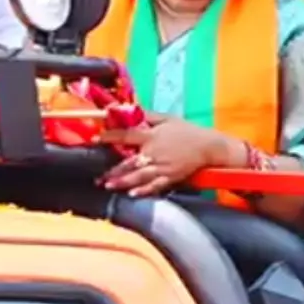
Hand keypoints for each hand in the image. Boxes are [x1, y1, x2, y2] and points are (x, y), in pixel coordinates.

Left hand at [98, 118, 236, 196]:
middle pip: (130, 162)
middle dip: (113, 170)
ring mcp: (163, 166)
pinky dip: (144, 190)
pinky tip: (133, 194)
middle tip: (99, 177)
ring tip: (109, 186)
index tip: (95, 139)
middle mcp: (154, 152)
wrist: (208, 146)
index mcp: (152, 136)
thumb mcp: (166, 118)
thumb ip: (146, 116)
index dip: (110, 137)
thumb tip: (128, 110)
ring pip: (139, 176)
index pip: (126, 135)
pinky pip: (155, 185)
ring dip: (123, 182)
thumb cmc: (186, 131)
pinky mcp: (171, 177)